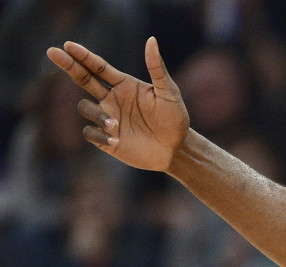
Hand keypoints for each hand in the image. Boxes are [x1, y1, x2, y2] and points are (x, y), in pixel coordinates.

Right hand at [45, 37, 189, 171]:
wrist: (176, 149)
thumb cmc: (175, 119)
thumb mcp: (169, 93)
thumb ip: (157, 69)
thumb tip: (152, 40)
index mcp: (123, 85)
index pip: (98, 67)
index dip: (83, 56)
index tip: (68, 45)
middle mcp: (111, 99)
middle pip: (82, 79)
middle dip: (68, 65)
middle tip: (52, 52)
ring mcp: (107, 118)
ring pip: (85, 108)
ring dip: (97, 114)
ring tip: (115, 125)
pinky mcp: (106, 139)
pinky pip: (90, 133)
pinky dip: (99, 135)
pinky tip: (116, 140)